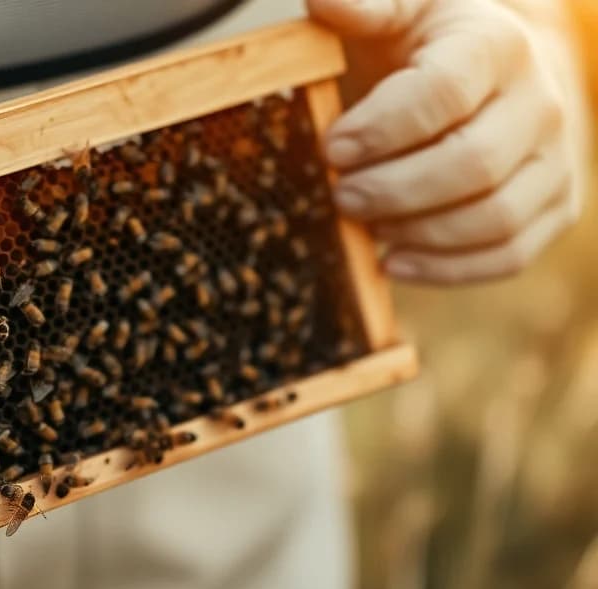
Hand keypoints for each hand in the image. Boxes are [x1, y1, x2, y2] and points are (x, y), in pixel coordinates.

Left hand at [309, 0, 577, 283]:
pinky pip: (509, 254)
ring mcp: (556, 159)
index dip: (381, 129)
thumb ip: (364, 7)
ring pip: (495, 218)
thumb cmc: (429, 43)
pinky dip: (447, 270)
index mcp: (495, 46)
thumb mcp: (399, 11)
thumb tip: (323, 1)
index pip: (443, 94)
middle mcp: (540, 102)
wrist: (498, 72)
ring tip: (365, 227)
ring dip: (418, 233)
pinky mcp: (557, 206)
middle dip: (394, 189)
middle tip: (341, 197)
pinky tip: (394, 262)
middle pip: (471, 164)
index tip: (331, 149)